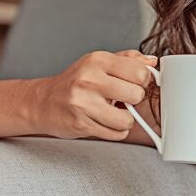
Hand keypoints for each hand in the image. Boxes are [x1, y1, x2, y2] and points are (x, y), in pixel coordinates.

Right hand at [31, 50, 157, 140]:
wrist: (43, 102)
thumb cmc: (74, 83)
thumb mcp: (98, 63)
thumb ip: (127, 60)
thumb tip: (152, 62)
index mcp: (97, 61)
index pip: (139, 72)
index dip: (143, 81)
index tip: (135, 83)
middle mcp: (89, 80)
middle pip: (137, 95)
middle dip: (134, 100)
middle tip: (122, 99)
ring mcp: (84, 103)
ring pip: (127, 120)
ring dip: (125, 120)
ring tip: (113, 112)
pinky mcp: (82, 125)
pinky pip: (116, 134)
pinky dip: (115, 131)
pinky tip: (104, 121)